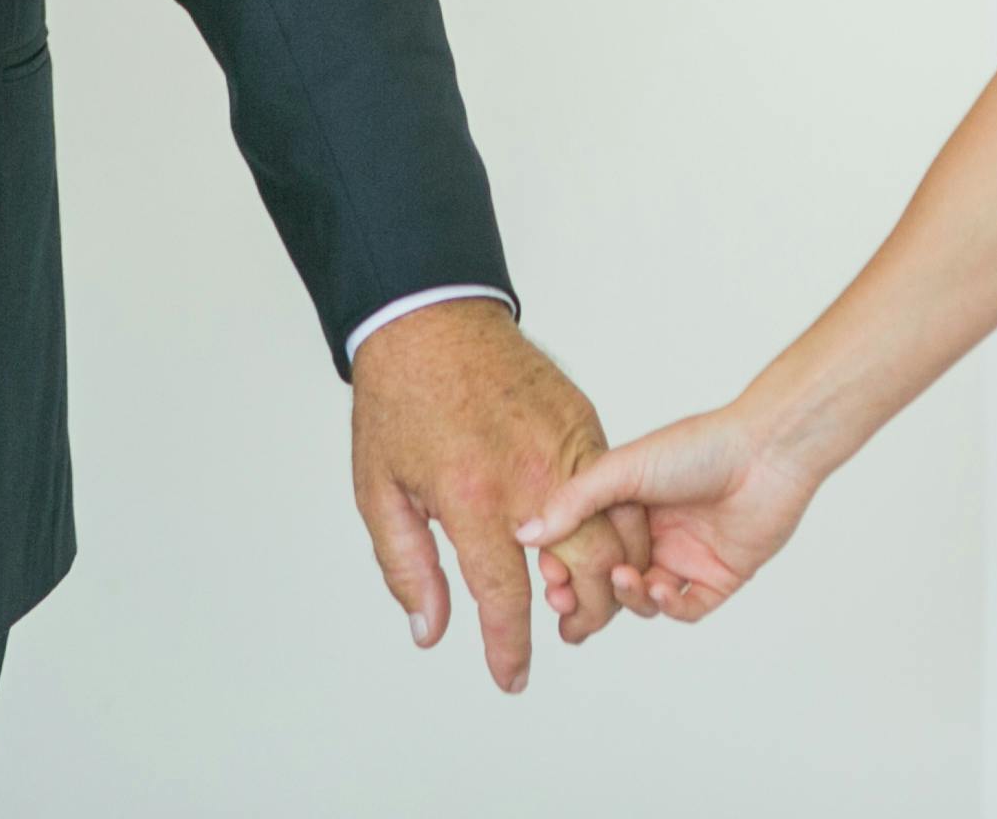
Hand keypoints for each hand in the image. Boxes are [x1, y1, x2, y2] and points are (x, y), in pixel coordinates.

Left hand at [348, 299, 651, 691]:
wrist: (431, 318)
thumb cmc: (400, 401)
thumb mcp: (379, 492)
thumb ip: (407, 567)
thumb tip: (431, 629)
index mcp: (474, 499)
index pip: (505, 597)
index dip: (509, 648)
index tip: (511, 677)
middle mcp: (530, 476)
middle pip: (585, 572)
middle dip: (582, 618)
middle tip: (563, 633)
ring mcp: (566, 446)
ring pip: (617, 530)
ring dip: (610, 572)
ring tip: (583, 592)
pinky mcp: (583, 423)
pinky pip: (616, 484)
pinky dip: (616, 520)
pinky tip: (593, 536)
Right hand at [517, 398, 820, 623]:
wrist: (765, 453)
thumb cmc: (696, 448)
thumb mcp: (621, 469)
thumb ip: (573, 502)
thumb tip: (523, 534)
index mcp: (626, 505)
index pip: (584, 548)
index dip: (565, 568)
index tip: (550, 579)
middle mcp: (653, 533)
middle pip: (608, 582)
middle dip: (586, 599)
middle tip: (567, 605)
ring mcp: (685, 557)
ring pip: (643, 599)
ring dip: (628, 597)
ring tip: (624, 578)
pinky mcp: (719, 577)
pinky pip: (686, 608)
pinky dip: (667, 606)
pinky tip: (660, 588)